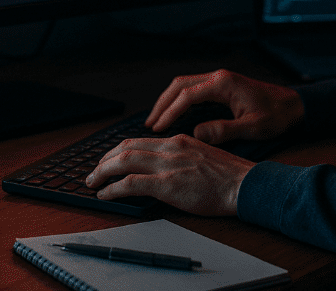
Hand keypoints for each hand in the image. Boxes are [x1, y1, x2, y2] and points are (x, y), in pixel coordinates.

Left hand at [85, 134, 254, 215]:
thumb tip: (164, 168)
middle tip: (93, 172)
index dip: (118, 151)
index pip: (139, 141)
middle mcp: (170, 148)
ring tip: (92, 182)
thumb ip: (182, 158)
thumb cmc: (229, 177)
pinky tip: (105, 195)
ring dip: (102, 172)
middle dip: (104, 160)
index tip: (109, 160)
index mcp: (178, 141)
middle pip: (126, 147)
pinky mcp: (168, 184)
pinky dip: (113, 188)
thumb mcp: (202, 157)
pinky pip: (131, 183)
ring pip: (124, 161)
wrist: (244, 185)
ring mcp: (168, 165)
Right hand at [145, 69, 304, 144]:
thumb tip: (196, 134)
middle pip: (180, 85)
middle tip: (150, 124)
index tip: (158, 128)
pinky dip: (180, 100)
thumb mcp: (253, 127)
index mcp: (223, 84)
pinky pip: (194, 89)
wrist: (295, 106)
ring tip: (157, 120)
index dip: (170, 112)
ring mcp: (220, 80)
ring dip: (169, 100)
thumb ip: (224, 131)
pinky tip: (175, 114)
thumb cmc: (278, 115)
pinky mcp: (223, 86)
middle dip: (162, 103)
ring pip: (185, 85)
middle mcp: (219, 77)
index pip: (187, 95)